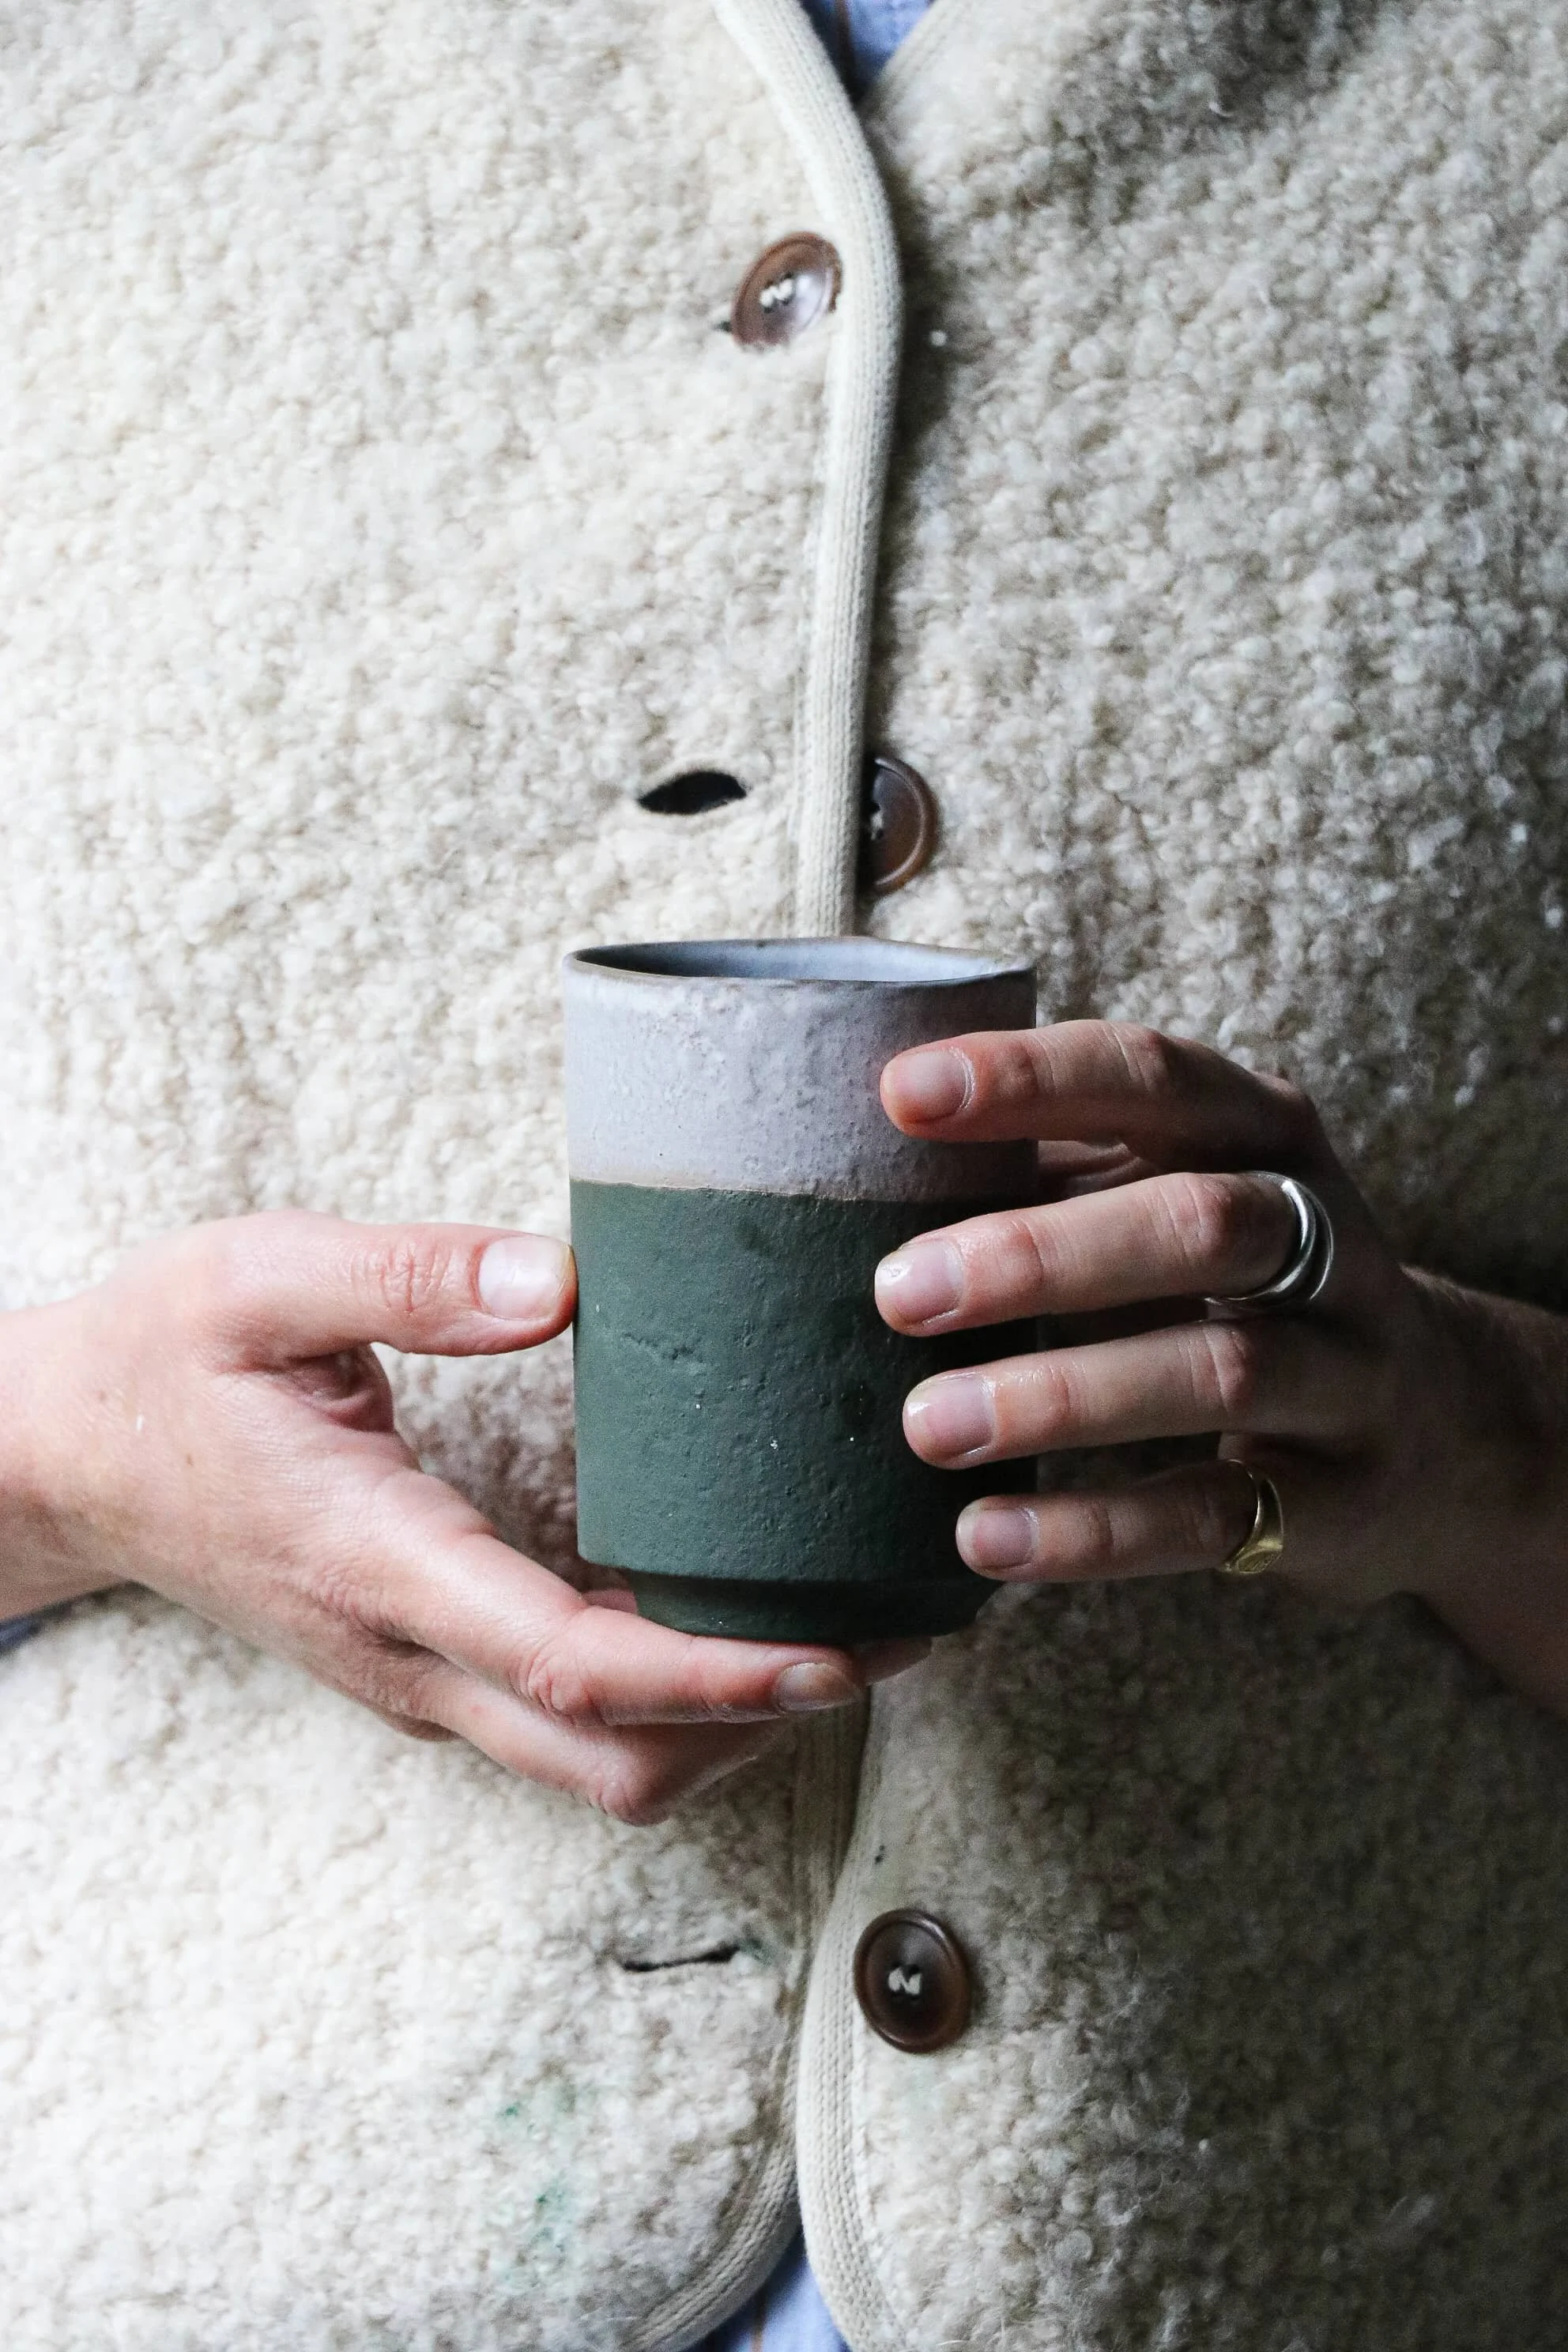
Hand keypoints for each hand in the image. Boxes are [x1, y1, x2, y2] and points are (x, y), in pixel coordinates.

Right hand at [0, 1214, 922, 1819]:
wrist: (66, 1457)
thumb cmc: (160, 1361)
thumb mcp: (255, 1278)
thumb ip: (406, 1274)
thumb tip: (562, 1278)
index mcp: (376, 1561)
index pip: (571, 1666)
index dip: (716, 1675)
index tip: (838, 1651)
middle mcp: (407, 1656)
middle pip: (612, 1766)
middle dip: (764, 1725)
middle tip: (891, 1642)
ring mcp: (416, 1678)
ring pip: (600, 1772)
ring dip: (729, 1728)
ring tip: (848, 1634)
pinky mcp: (426, 1667)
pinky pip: (571, 1729)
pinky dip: (676, 1704)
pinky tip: (742, 1620)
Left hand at [873, 1021, 1567, 1718]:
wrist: (1445, 1436)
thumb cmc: (1245, 1289)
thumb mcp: (1175, 1200)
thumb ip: (1054, 1173)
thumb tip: (855, 1159)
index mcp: (1266, 1137)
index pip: (1155, 1079)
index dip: (1033, 1079)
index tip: (903, 1096)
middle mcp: (1329, 1242)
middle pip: (1201, 1224)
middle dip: (1043, 1254)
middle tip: (899, 1291)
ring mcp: (1350, 1376)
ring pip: (1218, 1371)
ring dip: (1063, 1396)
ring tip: (929, 1423)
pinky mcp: (1338, 1505)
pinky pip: (1216, 1516)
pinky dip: (1095, 1530)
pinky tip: (986, 1536)